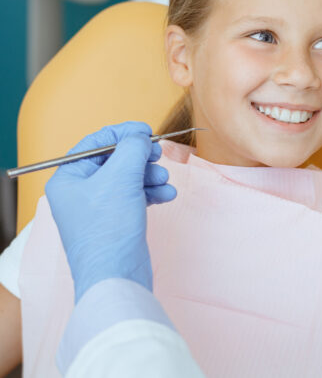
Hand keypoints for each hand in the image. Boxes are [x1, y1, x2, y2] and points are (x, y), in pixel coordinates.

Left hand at [45, 122, 176, 301]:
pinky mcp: (116, 222)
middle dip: (140, 157)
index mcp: (68, 179)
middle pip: (114, 160)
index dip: (123, 133)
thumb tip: (140, 136)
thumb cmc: (108, 229)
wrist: (117, 275)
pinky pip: (136, 197)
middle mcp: (80, 192)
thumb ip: (132, 148)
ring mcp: (98, 209)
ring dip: (150, 175)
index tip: (147, 130)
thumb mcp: (121, 177)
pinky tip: (167, 195)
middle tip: (158, 155)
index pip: (95, 143)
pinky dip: (153, 193)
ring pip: (128, 178)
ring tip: (164, 181)